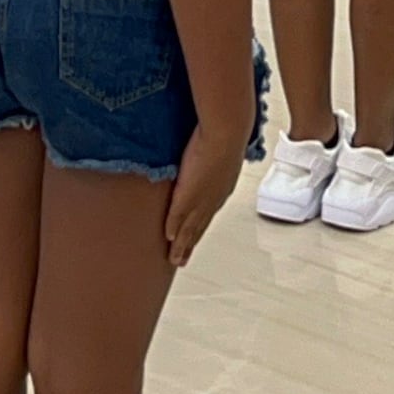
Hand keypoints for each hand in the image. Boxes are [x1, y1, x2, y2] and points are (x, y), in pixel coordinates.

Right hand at [163, 118, 247, 265]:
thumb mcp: (221, 148)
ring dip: (181, 245)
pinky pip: (177, 219)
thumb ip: (214, 154)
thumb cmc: (226, 133)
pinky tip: (168, 238)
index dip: (199, 227)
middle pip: (199, 228)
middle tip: (182, 260)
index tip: (193, 239)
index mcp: (222, 189)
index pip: (208, 213)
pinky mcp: (187, 197)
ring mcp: (200, 200)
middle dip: (190, 244)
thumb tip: (212, 148)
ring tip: (174, 259)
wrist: (225, 133)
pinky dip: (173, 230)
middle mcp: (213, 200)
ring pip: (189, 229)